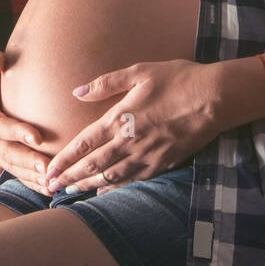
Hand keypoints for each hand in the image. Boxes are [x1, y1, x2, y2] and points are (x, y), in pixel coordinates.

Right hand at [0, 46, 53, 195]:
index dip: (15, 132)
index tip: (37, 137)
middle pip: (5, 152)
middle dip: (26, 161)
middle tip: (47, 167)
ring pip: (12, 167)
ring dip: (31, 176)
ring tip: (51, 184)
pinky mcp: (5, 155)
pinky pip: (18, 172)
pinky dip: (32, 182)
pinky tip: (49, 190)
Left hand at [44, 60, 223, 193]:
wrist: (214, 98)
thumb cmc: (178, 79)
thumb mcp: (140, 71)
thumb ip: (106, 83)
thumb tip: (77, 91)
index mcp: (120, 118)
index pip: (84, 144)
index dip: (64, 160)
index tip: (49, 171)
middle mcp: (130, 141)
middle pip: (93, 165)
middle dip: (70, 178)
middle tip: (52, 189)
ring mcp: (147, 156)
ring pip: (111, 176)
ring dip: (89, 186)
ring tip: (72, 193)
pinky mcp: (163, 163)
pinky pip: (134, 180)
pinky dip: (116, 187)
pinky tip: (106, 190)